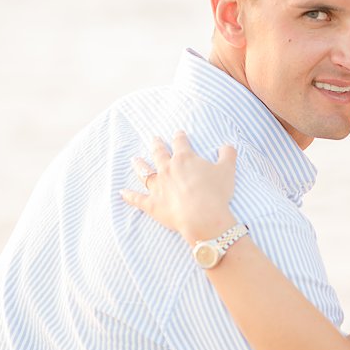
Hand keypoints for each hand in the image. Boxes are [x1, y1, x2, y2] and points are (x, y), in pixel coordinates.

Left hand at [121, 132, 238, 243]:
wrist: (202, 216)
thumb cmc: (216, 193)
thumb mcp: (227, 170)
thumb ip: (227, 155)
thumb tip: (227, 146)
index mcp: (184, 159)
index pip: (180, 143)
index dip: (179, 137)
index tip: (178, 133)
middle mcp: (167, 169)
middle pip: (159, 154)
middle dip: (157, 145)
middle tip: (153, 139)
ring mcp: (158, 186)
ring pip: (145, 173)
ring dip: (139, 165)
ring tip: (134, 160)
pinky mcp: (152, 204)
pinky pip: (137, 199)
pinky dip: (129, 196)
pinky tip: (122, 192)